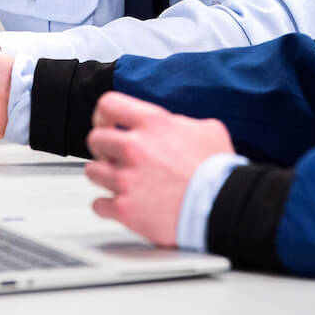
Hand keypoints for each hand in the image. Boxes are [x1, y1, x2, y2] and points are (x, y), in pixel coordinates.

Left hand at [83, 92, 234, 246]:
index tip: (106, 123)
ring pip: (92, 171)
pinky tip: (121, 203)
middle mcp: (135, 148)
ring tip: (120, 181)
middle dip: (103, 147)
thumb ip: (181, 123)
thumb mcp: (207, 130)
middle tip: (114, 155)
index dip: (104, 114)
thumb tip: (174, 125)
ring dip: (104, 176)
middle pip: (95, 139)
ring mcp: (126, 179)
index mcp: (153, 124)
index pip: (109, 105)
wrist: (221, 206)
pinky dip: (107, 205)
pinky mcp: (125, 209)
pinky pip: (99, 204)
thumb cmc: (217, 171)